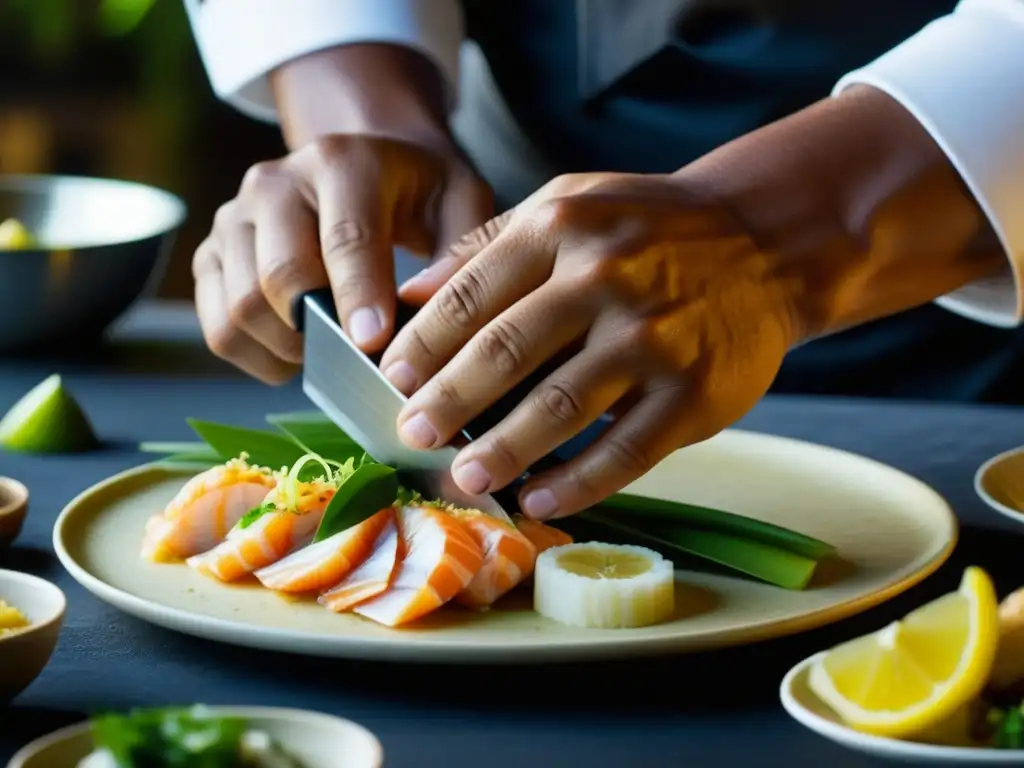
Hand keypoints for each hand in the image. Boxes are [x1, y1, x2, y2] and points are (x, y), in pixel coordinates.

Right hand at [192, 134, 491, 383]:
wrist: (364, 167)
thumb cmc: (419, 193)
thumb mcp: (461, 201)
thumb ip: (457, 252)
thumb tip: (427, 308)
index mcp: (341, 162)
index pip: (343, 237)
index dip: (357, 295)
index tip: (373, 343)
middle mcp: (275, 182)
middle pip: (278, 277)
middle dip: (322, 330)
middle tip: (361, 354)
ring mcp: (234, 218)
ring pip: (241, 307)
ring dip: (290, 348)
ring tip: (333, 349)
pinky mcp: (210, 255)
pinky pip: (218, 327)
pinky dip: (258, 356)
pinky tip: (297, 352)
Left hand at [379, 172, 801, 519]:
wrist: (764, 242)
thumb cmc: (648, 229)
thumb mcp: (568, 204)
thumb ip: (486, 246)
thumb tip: (405, 298)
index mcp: (562, 226)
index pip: (471, 294)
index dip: (423, 346)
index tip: (391, 382)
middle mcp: (606, 277)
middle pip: (505, 352)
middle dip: (448, 403)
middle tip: (411, 435)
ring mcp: (655, 337)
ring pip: (560, 407)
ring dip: (504, 451)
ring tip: (465, 479)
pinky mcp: (695, 392)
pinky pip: (626, 449)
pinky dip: (578, 481)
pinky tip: (540, 498)